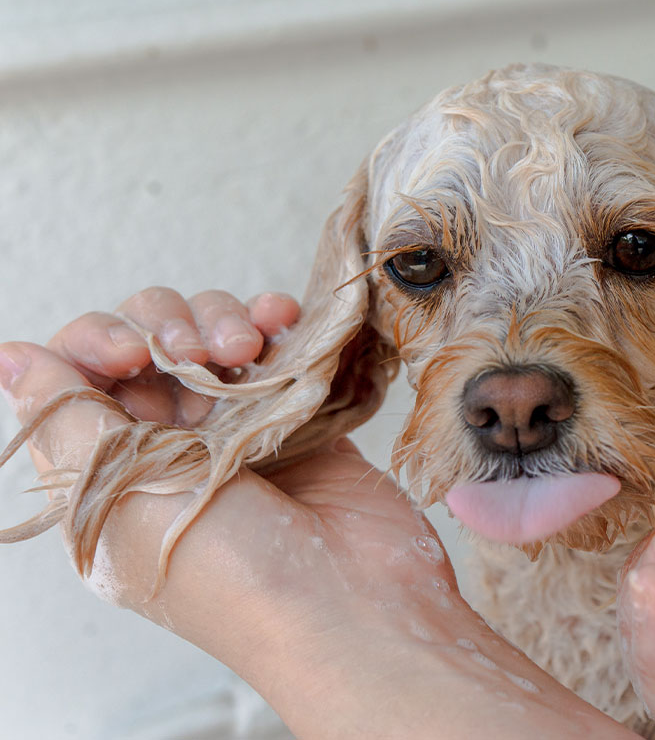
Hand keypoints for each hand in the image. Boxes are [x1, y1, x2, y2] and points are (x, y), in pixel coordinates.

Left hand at [0, 289, 633, 739]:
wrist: (350, 604)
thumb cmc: (234, 580)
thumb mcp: (128, 502)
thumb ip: (70, 423)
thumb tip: (13, 358)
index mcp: (111, 475)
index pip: (79, 377)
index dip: (100, 344)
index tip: (133, 353)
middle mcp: (171, 445)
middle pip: (150, 341)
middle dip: (173, 327)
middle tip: (204, 355)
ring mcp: (239, 428)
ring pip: (214, 334)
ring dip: (229, 321)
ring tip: (252, 349)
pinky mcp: (298, 415)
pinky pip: (280, 346)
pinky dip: (281, 322)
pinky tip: (287, 322)